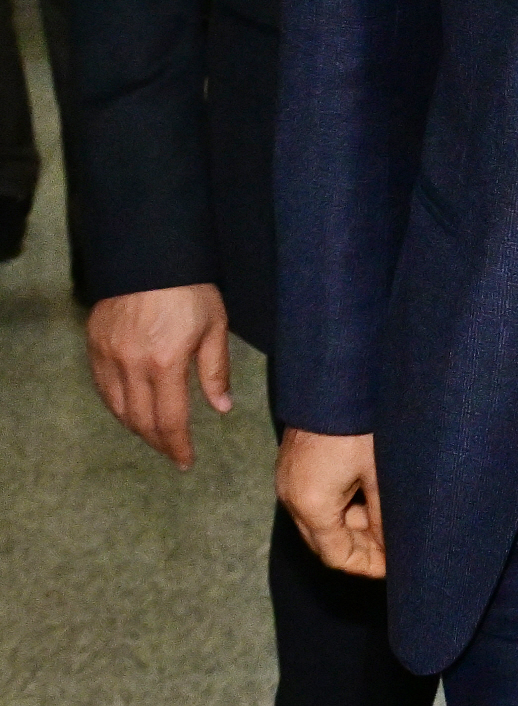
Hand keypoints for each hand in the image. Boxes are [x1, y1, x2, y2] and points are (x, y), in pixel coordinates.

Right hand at [86, 283, 232, 469]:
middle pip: (141, 422)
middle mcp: (133, 365)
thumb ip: (215, 371)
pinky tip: (130, 409)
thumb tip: (221, 408)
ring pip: (118, 409)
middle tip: (173, 452)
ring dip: (137, 428)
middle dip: (159, 443)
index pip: (169, 421)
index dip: (178, 447)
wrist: (151, 255)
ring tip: (155, 435)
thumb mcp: (214, 326)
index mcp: (166, 363)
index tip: (186, 461)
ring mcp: (109, 356)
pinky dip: (116, 406)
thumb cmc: (190, 288)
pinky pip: (102, 388)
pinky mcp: (95, 345)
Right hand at [277, 429, 385, 577]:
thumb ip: (383, 517)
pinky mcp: (291, 463)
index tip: (392, 566)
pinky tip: (365, 492)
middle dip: (359, 546)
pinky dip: (339, 503)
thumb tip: (393, 548)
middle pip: (325, 541)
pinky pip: (313, 498)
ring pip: (319, 519)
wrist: (332, 378)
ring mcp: (288, 479)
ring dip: (350, 522)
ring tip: (384, 515)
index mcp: (312, 506)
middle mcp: (292, 498)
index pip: (337, 556)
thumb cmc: (358, 424)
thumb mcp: (378, 473)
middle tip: (392, 544)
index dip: (366, 565)